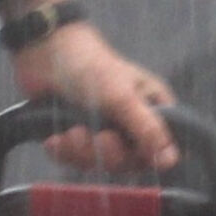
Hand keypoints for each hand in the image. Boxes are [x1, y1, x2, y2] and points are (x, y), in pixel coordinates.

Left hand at [15, 22, 180, 174]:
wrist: (44, 52)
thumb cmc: (91, 67)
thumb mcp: (123, 98)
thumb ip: (147, 129)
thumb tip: (170, 160)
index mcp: (150, 110)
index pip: (160, 149)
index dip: (145, 157)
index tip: (131, 152)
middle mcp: (128, 123)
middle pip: (127, 162)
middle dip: (110, 154)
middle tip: (99, 137)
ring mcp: (100, 130)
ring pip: (98, 163)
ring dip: (83, 152)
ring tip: (72, 133)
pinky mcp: (73, 136)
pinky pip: (73, 159)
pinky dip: (64, 152)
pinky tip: (56, 139)